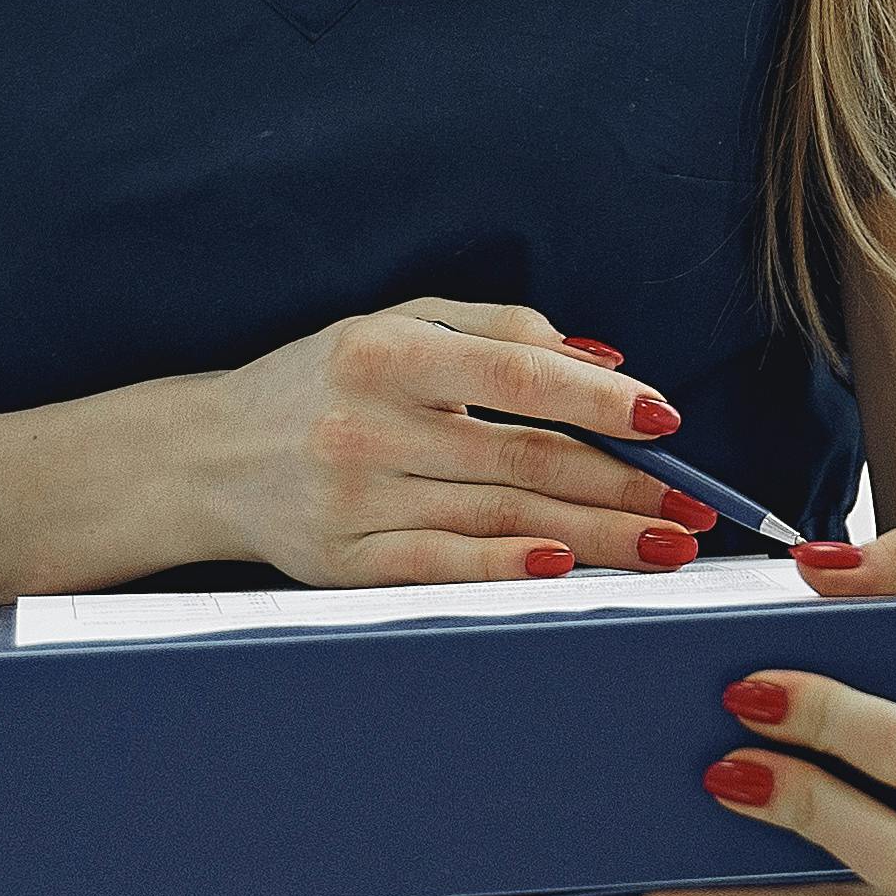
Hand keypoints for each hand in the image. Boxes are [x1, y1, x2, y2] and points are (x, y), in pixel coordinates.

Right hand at [181, 298, 702, 583]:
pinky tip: (565, 570)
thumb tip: (604, 360)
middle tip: (692, 507)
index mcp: (389, 351)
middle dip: (623, 485)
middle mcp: (370, 423)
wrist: (202, 456)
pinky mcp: (343, 561)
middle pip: (524, 458)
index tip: (665, 420)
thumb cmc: (319, 381)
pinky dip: (506, 571)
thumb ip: (498, 330)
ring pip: (500, 518)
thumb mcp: (396, 325)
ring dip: (594, 536)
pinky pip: (441, 567)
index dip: (600, 399)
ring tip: (662, 545)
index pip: (519, 373)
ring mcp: (355, 497)